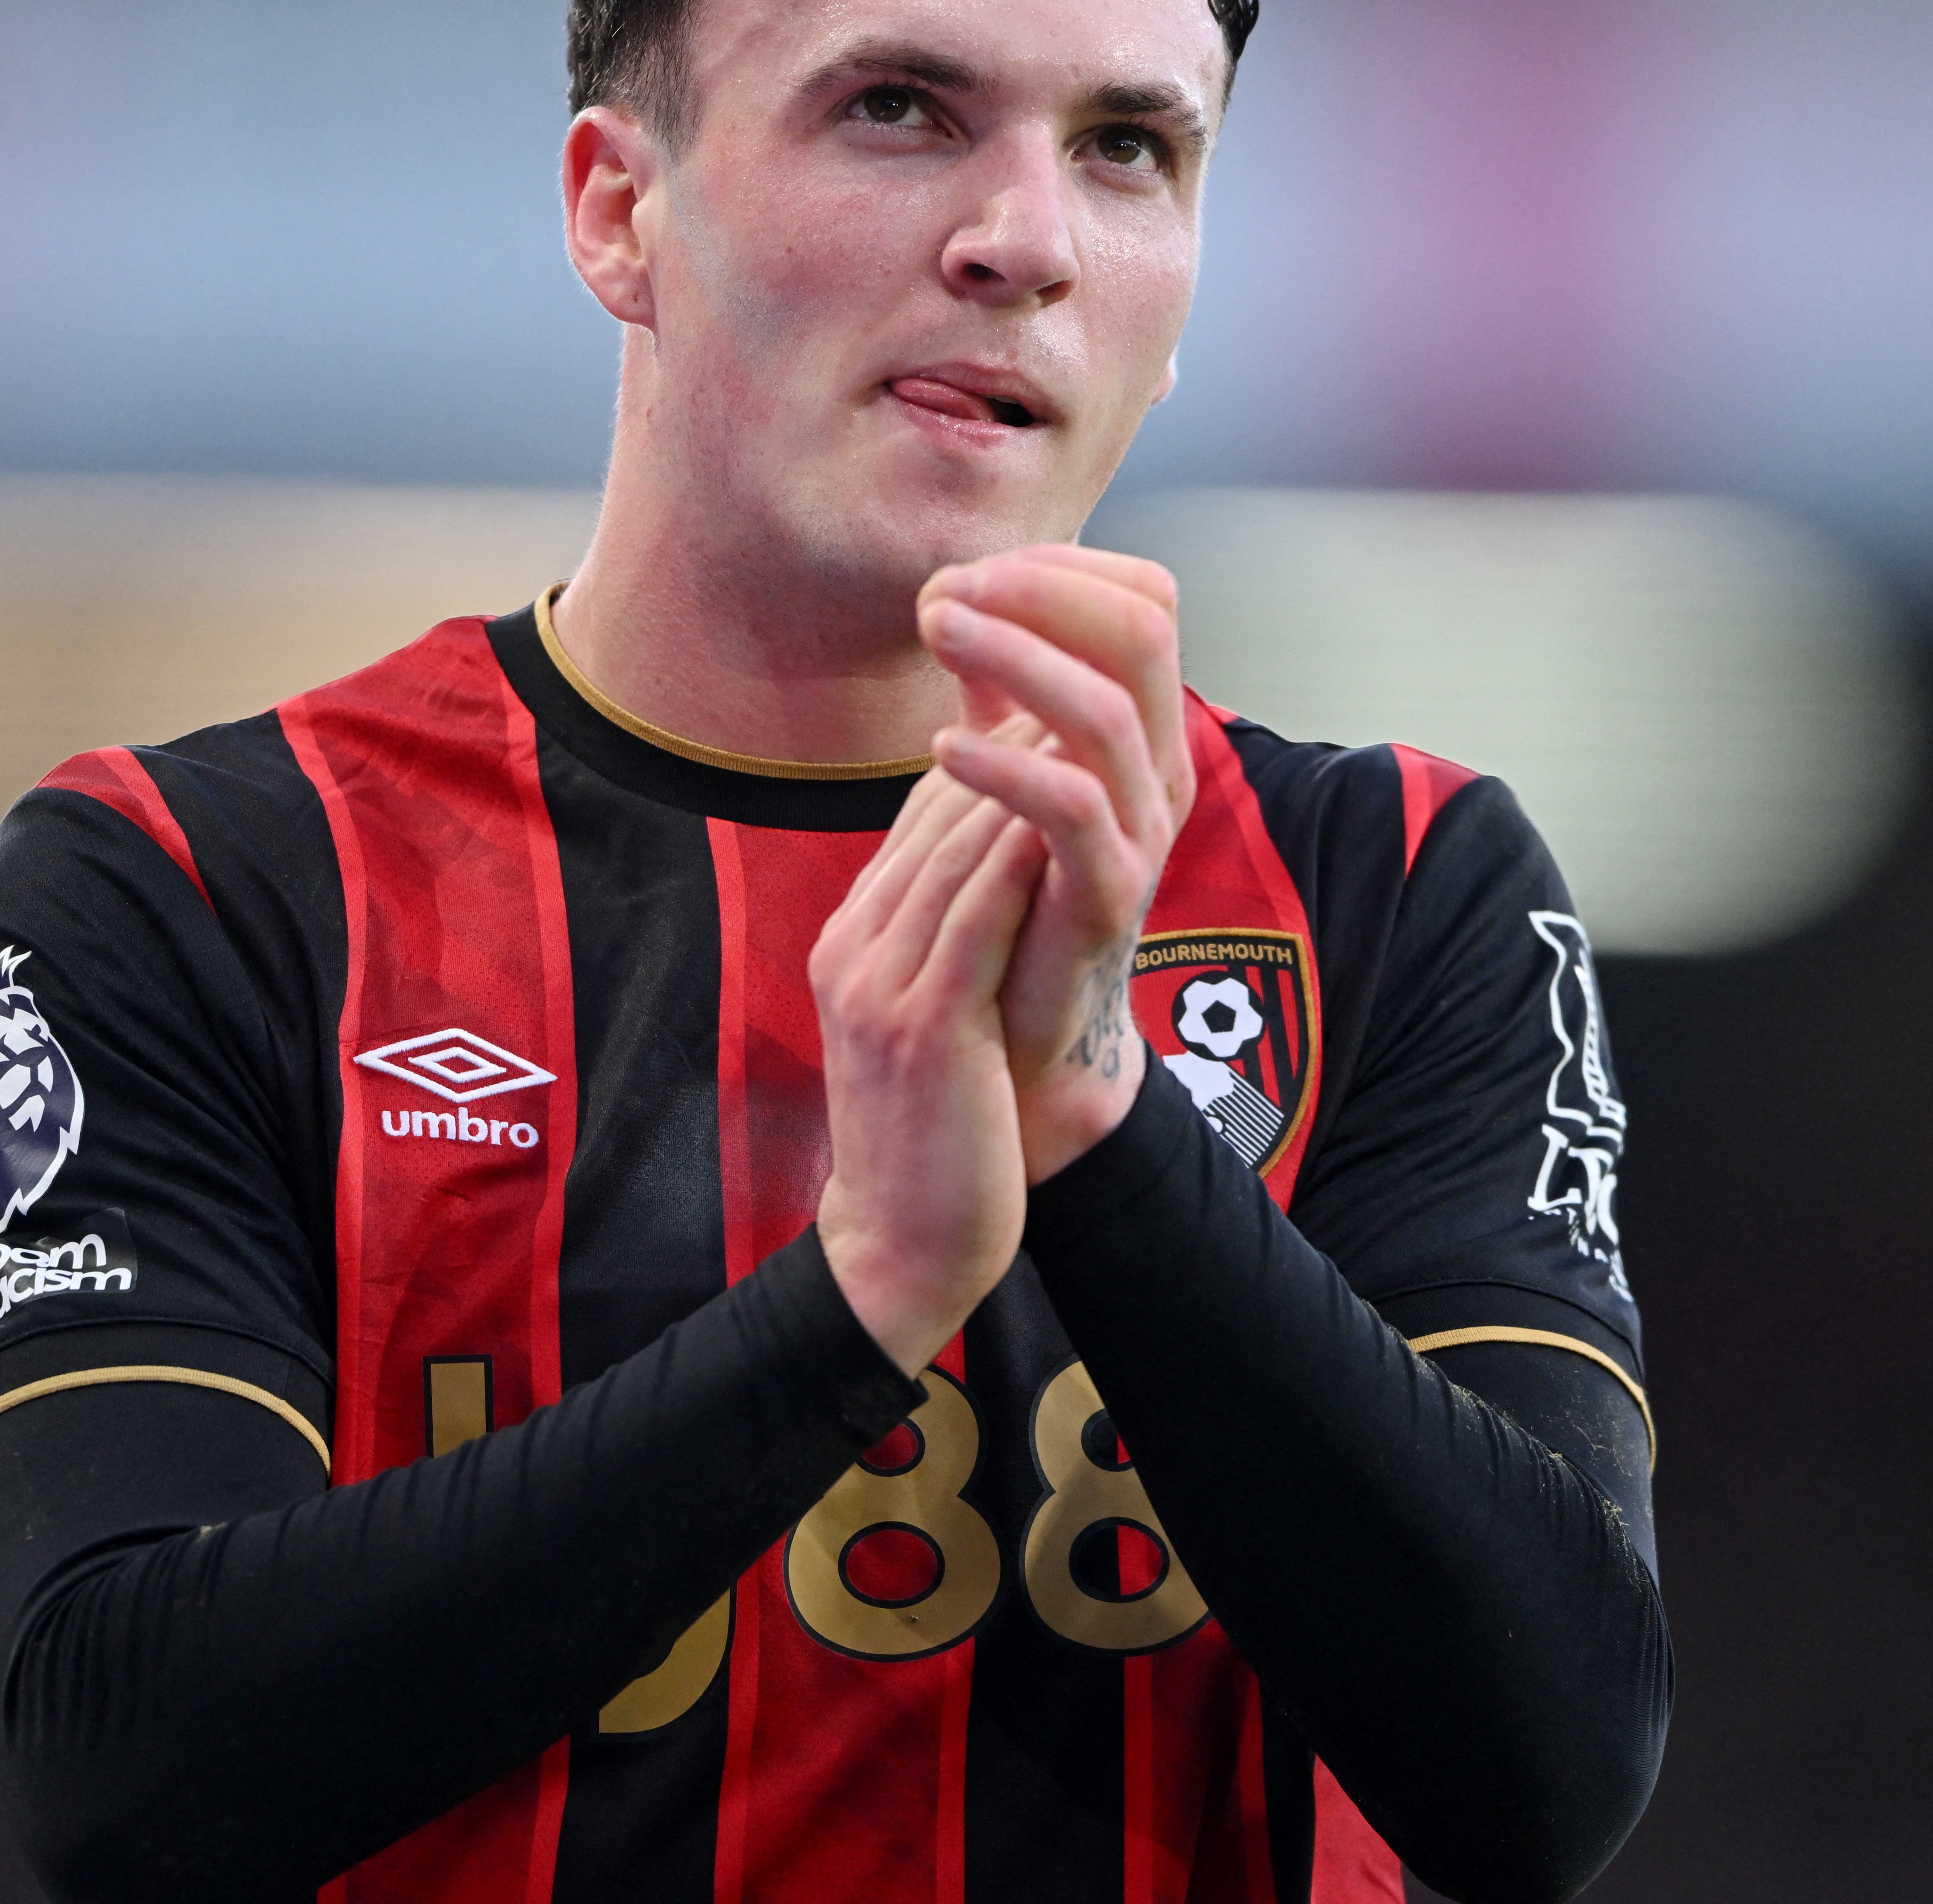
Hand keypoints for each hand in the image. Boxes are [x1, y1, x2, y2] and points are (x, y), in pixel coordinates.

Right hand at [808, 733, 1050, 1373]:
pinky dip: (1017, 858)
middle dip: (1006, 746)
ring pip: (954, 854)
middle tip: (1075, 685)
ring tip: (1081, 724)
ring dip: (1020, 782)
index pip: (916, 824)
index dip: (984, 757)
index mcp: (851, 944)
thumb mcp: (920, 1020)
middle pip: (932, 820)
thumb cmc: (931, 1137)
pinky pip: (974, 919)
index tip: (1047, 708)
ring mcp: (878, 985)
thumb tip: (993, 873)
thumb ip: (942, 943)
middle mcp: (853, 950)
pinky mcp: (920, 1025)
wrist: (898, 1247)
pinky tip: (1062, 814)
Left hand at [915, 545, 1193, 1181]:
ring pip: (1107, 713)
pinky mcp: (1108, 893)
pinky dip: (1006, 766)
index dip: (1059, 569)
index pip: (1143, 599)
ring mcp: (1141, 831)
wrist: (1019, 1031)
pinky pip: (1072, 809)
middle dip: (1042, 593)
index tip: (968, 573)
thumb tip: (950, 592)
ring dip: (1016, 658)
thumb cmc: (1007, 892)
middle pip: (1142, 633)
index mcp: (1141, 727)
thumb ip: (993, 687)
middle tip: (951, 593)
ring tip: (939, 633)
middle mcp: (1158, 768)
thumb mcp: (1002, 767)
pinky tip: (940, 749)